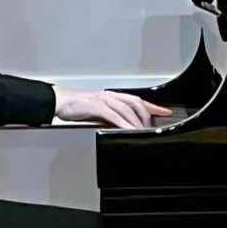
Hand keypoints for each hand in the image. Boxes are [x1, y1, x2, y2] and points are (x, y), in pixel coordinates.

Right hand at [54, 88, 170, 129]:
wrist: (60, 102)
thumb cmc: (78, 108)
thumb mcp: (100, 113)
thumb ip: (113, 118)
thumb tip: (125, 127)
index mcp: (113, 97)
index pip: (138, 101)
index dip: (153, 107)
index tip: (166, 113)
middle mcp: (111, 96)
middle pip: (135, 104)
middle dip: (147, 115)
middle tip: (152, 127)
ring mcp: (104, 100)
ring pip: (127, 109)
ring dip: (137, 121)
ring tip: (144, 131)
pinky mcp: (96, 106)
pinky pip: (113, 115)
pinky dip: (123, 123)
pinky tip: (129, 130)